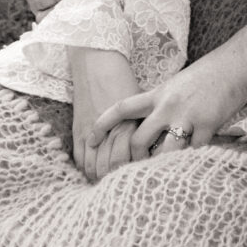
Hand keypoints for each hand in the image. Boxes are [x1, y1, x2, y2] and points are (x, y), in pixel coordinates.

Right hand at [69, 47, 140, 180]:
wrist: (97, 63)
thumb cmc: (125, 82)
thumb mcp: (144, 102)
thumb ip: (152, 124)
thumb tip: (168, 143)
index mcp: (131, 121)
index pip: (134, 157)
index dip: (140, 168)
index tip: (148, 174)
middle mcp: (111, 129)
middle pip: (113, 166)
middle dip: (121, 176)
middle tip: (129, 183)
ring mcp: (91, 131)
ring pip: (95, 166)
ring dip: (103, 177)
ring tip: (112, 182)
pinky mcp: (78, 131)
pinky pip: (80, 159)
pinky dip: (87, 170)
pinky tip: (96, 174)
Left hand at [88, 46, 246, 160]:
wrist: (235, 63)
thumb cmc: (207, 74)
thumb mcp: (176, 84)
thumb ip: (162, 103)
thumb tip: (151, 123)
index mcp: (158, 94)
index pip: (122, 107)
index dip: (103, 123)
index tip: (89, 139)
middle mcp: (168, 106)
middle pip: (138, 140)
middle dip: (134, 160)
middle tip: (135, 172)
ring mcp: (187, 116)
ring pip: (164, 151)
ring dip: (162, 166)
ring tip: (162, 178)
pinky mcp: (208, 124)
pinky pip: (194, 151)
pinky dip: (192, 162)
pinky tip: (194, 166)